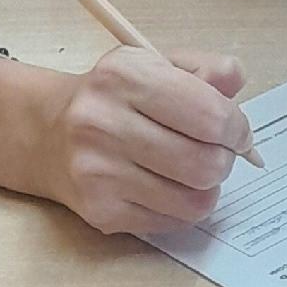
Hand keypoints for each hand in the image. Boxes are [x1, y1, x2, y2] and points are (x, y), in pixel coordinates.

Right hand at [35, 46, 249, 235]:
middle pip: (206, 164)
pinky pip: (174, 222)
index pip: (211, 116)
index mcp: (125, 77)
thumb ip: (207, 70)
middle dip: (225, 159)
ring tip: (192, 168)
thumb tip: (236, 88)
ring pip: (196, 201)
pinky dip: (183, 206)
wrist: (49, 133)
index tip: (236, 131)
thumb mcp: (157, 64)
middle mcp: (104, 125)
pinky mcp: (101, 212)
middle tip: (216, 151)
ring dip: (207, 186)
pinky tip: (167, 185)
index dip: (238, 128)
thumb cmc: (117, 97)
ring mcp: (99, 174)